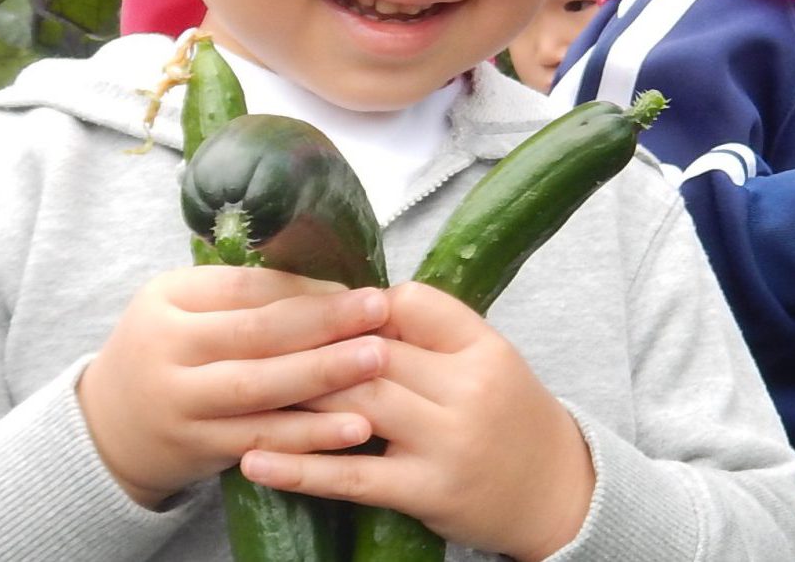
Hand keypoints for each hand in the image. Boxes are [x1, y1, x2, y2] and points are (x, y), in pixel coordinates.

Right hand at [77, 267, 388, 505]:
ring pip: (260, 390)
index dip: (306, 288)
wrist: (108, 426)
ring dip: (324, 376)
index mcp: (167, 299)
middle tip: (380, 312)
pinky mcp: (198, 448)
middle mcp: (167, 350)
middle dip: (324, 323)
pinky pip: (262, 440)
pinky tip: (355, 430)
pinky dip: (310, 436)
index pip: (245, 287)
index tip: (359, 287)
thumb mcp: (186, 308)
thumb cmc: (167, 352)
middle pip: (255, 334)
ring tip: (378, 362)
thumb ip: (245, 295)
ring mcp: (180, 404)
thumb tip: (334, 287)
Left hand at [246, 284, 593, 561]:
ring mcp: (446, 444)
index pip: (410, 306)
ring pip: (356, 407)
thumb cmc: (511, 417)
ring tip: (239, 390)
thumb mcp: (489, 359)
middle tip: (251, 341)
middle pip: (372, 354)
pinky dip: (298, 469)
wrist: (555, 490)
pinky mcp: (426, 492)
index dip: (359, 307)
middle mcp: (468, 391)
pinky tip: (254, 460)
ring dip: (294, 398)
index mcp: (483, 348)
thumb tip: (357, 303)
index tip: (320, 310)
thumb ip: (435, 330)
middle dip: (311, 347)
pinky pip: (352, 478)